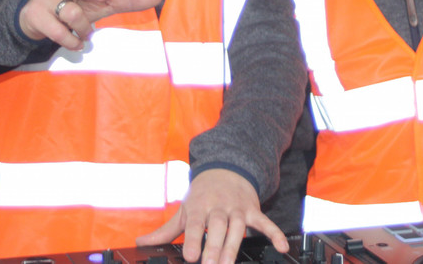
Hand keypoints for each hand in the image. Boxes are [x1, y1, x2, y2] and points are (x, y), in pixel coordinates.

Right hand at [17, 0, 161, 49]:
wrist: (35, 17)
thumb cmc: (75, 6)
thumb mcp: (100, 4)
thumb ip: (127, 0)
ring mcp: (49, 0)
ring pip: (72, 14)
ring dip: (83, 28)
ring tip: (84, 34)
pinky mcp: (37, 17)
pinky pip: (58, 33)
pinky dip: (72, 42)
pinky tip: (77, 44)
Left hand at [136, 168, 288, 263]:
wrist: (227, 168)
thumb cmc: (203, 194)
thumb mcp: (184, 209)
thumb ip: (165, 230)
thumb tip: (141, 243)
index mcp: (199, 205)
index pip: (195, 224)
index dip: (193, 239)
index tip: (191, 256)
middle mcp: (219, 206)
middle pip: (217, 227)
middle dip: (214, 247)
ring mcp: (238, 208)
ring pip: (238, 227)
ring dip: (234, 246)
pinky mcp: (253, 210)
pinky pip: (265, 222)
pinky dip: (274, 233)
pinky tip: (281, 247)